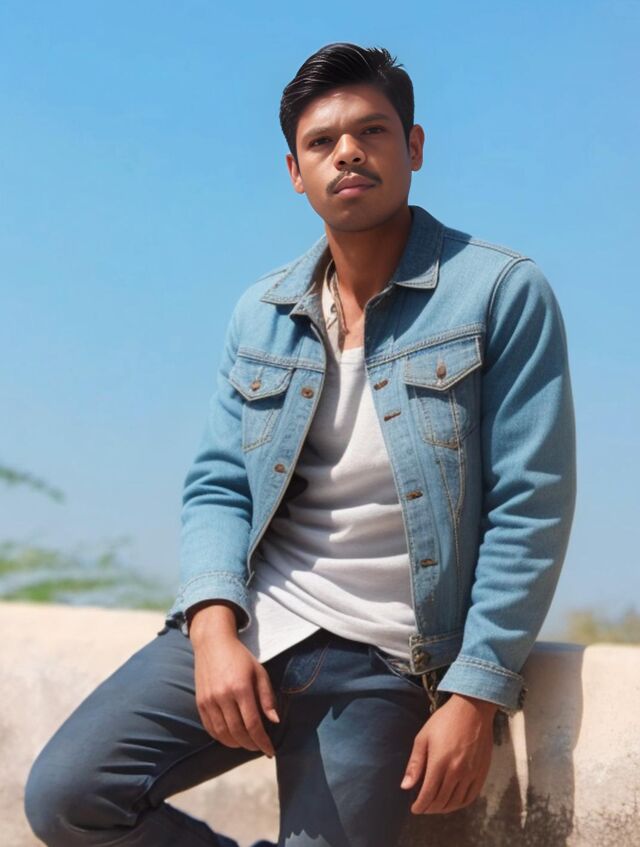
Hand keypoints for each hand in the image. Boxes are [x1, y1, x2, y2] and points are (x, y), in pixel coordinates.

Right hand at [191, 613, 279, 757]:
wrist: (212, 643)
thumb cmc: (240, 657)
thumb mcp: (259, 672)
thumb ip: (267, 697)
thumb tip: (275, 721)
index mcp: (241, 687)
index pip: (253, 723)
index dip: (263, 741)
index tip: (270, 751)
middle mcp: (223, 696)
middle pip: (238, 732)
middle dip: (251, 745)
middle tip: (260, 748)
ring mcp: (209, 700)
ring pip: (223, 733)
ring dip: (236, 744)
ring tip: (247, 744)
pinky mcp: (200, 703)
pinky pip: (210, 728)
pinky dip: (221, 738)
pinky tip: (231, 738)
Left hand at [400, 693, 495, 813]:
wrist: (472, 710)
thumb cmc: (444, 721)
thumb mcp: (423, 737)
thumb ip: (415, 764)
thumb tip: (405, 787)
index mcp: (439, 763)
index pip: (428, 794)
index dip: (420, 806)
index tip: (414, 809)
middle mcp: (456, 772)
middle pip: (441, 801)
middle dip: (430, 808)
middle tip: (423, 807)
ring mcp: (471, 774)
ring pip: (456, 802)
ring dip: (444, 808)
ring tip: (436, 806)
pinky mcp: (481, 773)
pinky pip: (471, 797)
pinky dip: (460, 804)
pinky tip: (453, 802)